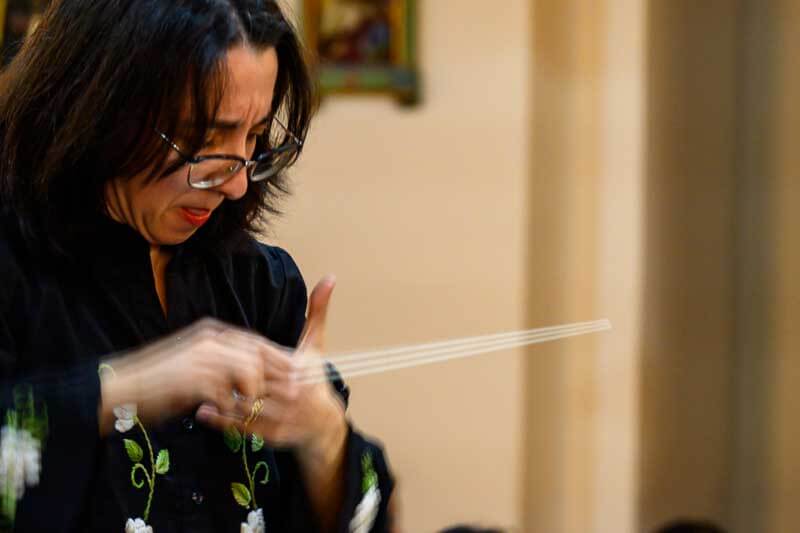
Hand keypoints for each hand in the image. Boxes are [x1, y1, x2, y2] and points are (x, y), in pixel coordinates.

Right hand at [98, 318, 282, 435]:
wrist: (119, 388)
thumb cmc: (156, 380)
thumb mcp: (193, 362)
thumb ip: (220, 363)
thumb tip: (250, 372)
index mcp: (212, 333)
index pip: (256, 342)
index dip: (277, 359)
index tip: (294, 375)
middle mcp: (211, 339)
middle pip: (260, 352)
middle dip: (278, 374)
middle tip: (293, 393)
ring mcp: (204, 356)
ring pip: (250, 371)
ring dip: (255, 392)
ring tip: (252, 408)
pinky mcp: (196, 378)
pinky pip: (229, 394)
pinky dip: (233, 408)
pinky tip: (227, 416)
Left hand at [196, 276, 349, 529]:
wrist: (324, 424)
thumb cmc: (315, 379)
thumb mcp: (315, 346)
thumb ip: (318, 312)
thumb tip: (330, 277)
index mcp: (299, 369)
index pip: (264, 356)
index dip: (239, 352)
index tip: (216, 344)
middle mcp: (293, 393)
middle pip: (250, 381)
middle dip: (224, 375)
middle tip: (196, 368)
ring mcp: (284, 416)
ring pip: (244, 405)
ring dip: (218, 399)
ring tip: (193, 389)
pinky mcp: (275, 435)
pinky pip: (243, 427)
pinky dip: (222, 421)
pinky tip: (203, 410)